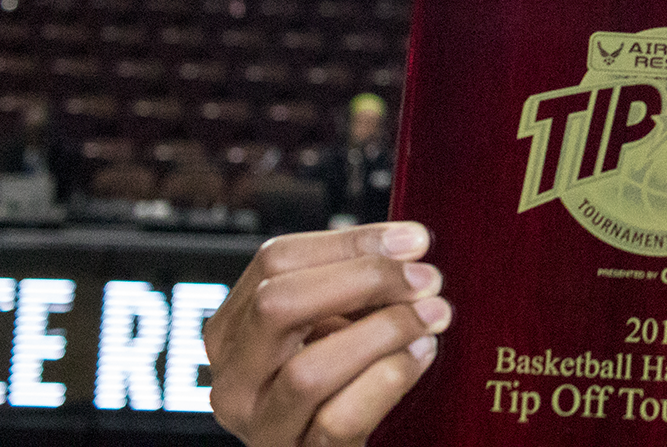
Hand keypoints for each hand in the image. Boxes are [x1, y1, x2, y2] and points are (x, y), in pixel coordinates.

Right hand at [203, 222, 451, 445]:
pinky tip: (420, 355)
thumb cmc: (338, 378)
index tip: (413, 240)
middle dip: (364, 280)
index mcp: (233, 329)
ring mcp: (262, 426)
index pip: (275, 261)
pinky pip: (338, 421)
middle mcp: (234, 379)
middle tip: (426, 278)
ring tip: (433, 316)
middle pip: (276, 305)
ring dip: (384, 331)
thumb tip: (407, 246)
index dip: (350, 242)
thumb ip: (352, 285)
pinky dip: (389, 380)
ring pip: (306, 371)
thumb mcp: (328, 325)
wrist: (333, 446)